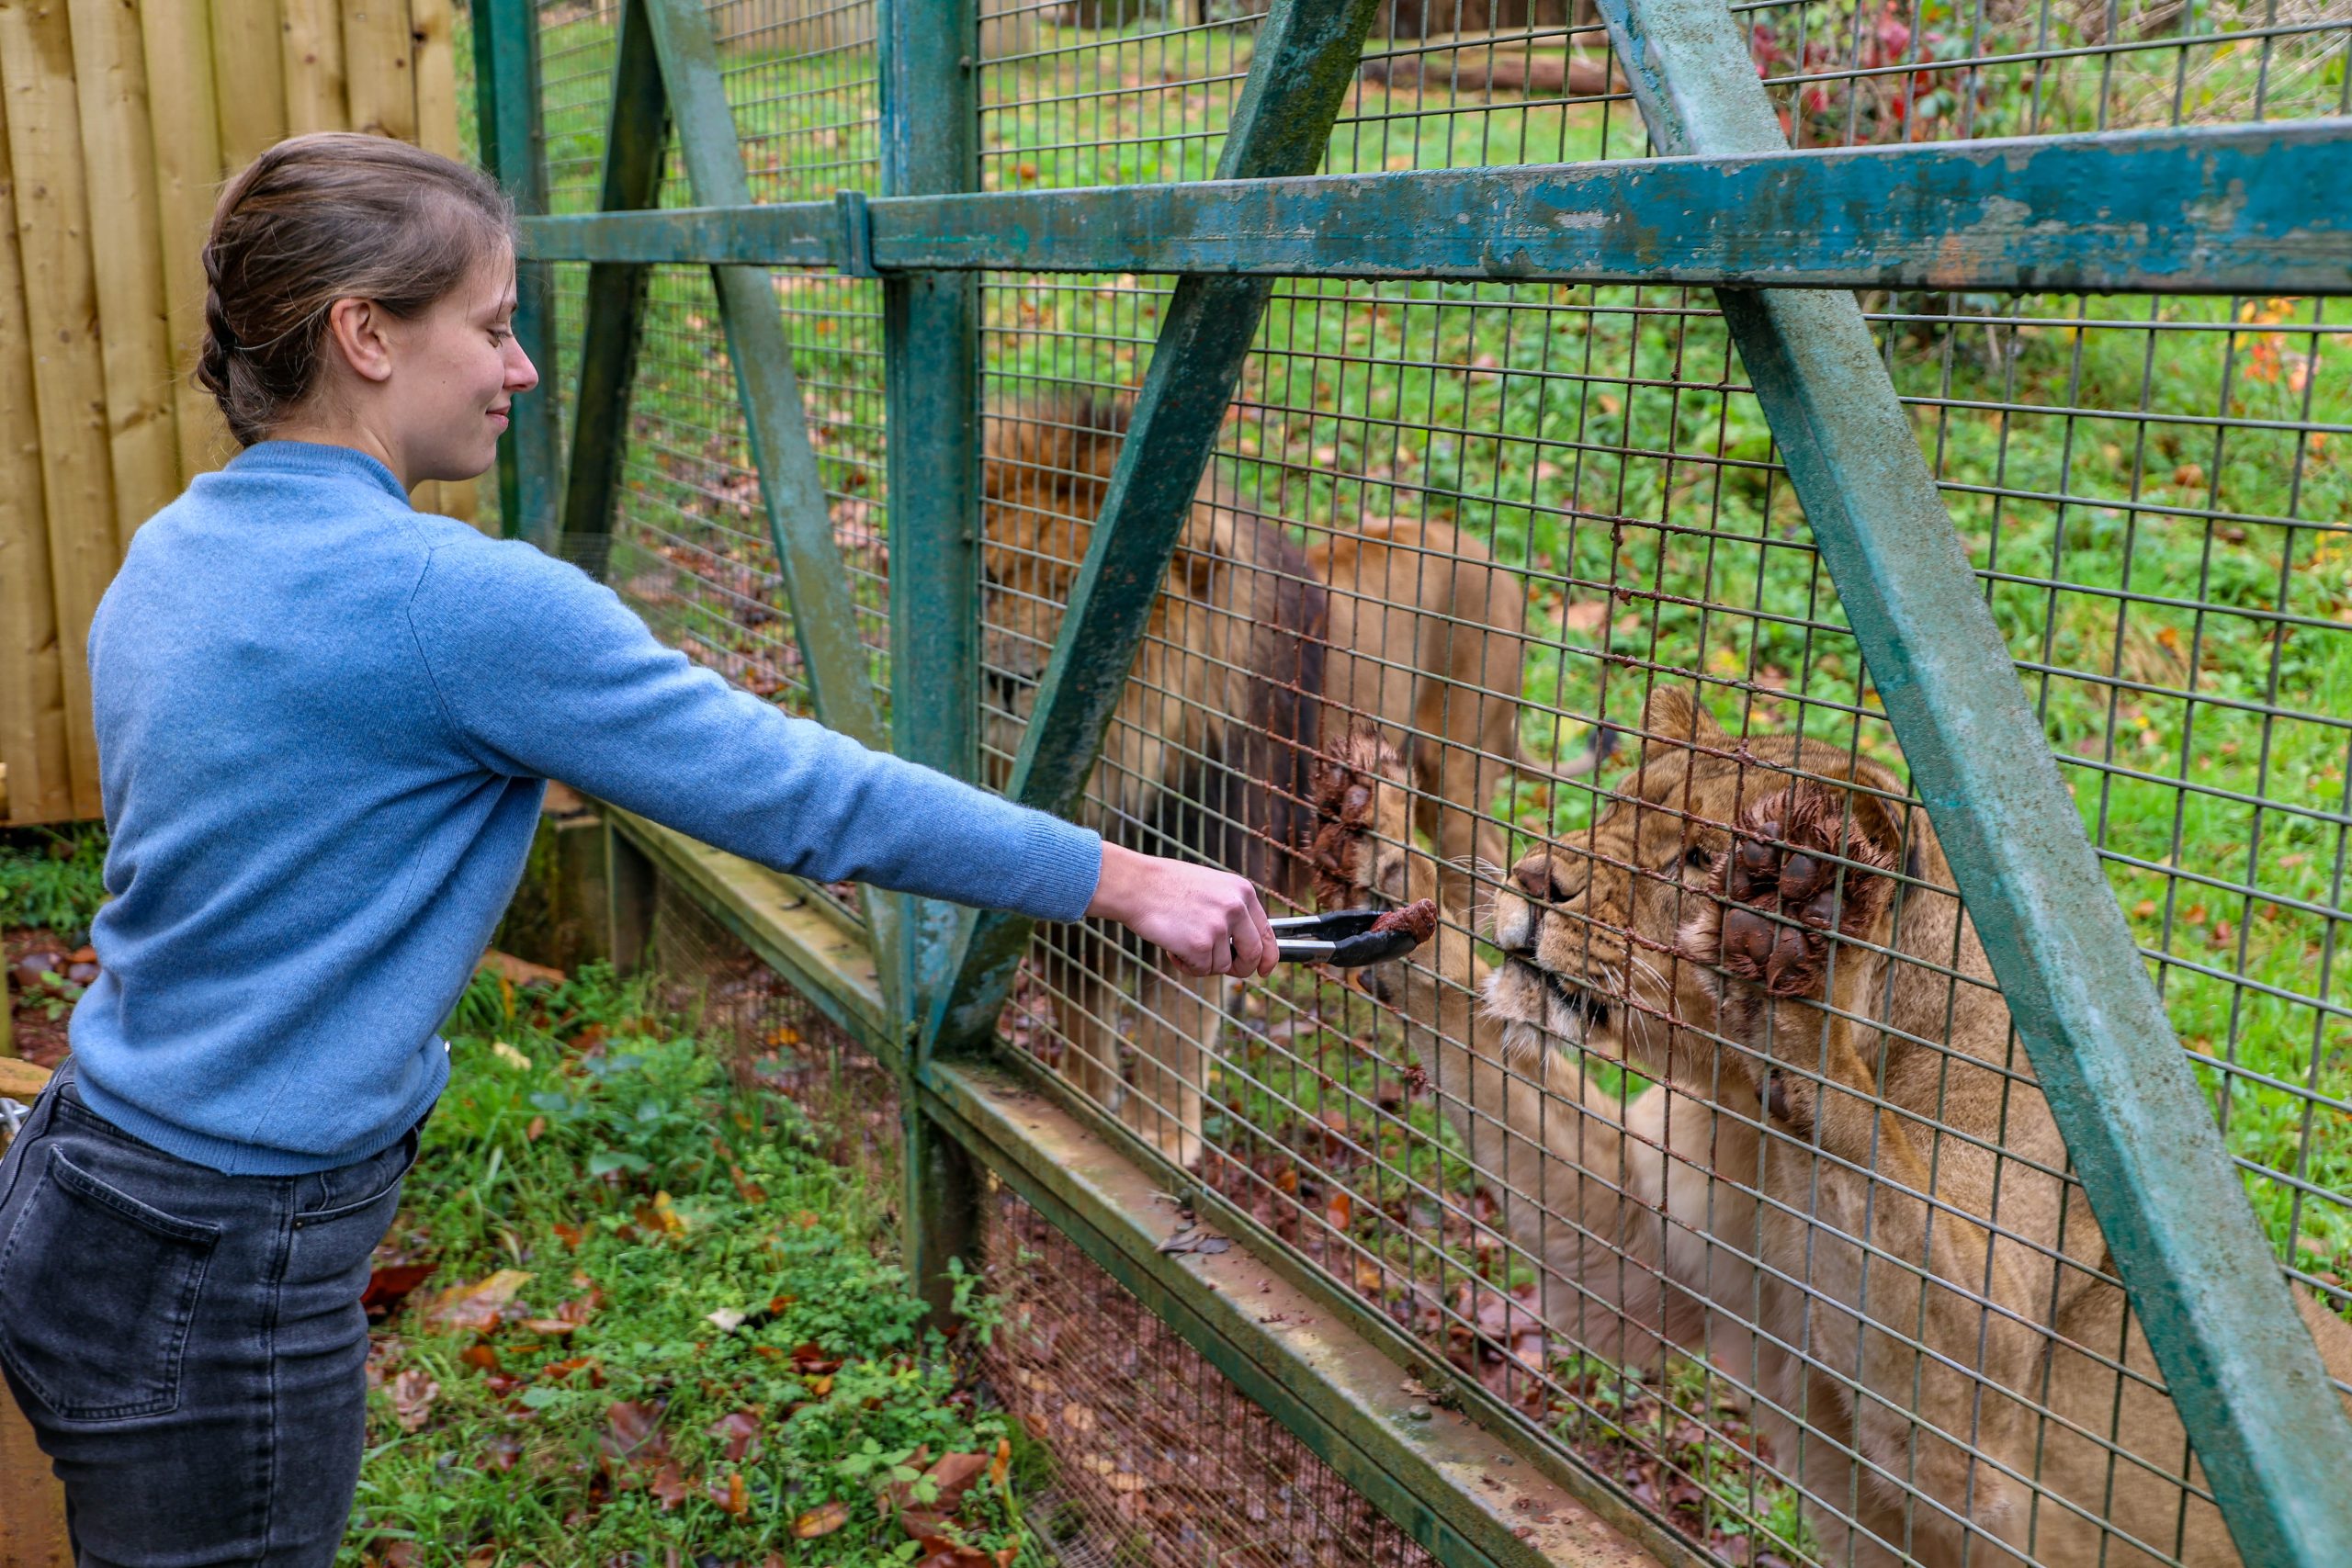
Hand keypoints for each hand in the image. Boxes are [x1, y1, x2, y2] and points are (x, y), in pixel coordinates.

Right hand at [1086, 843, 1279, 978]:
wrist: (1137, 884)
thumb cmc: (1167, 886)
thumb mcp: (1211, 888)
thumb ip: (1231, 911)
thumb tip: (1244, 946)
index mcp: (1243, 891)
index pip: (1267, 932)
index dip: (1268, 957)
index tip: (1264, 970)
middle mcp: (1236, 907)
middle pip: (1252, 955)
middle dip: (1238, 968)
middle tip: (1220, 967)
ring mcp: (1219, 926)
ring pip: (1221, 966)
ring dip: (1202, 963)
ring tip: (1181, 943)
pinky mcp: (1201, 944)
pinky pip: (1201, 970)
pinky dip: (1186, 965)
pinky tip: (1173, 948)